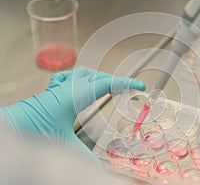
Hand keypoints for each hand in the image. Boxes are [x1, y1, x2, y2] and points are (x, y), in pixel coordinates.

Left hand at [1, 67, 145, 155]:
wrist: (12, 128)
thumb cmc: (33, 132)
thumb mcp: (65, 146)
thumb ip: (87, 158)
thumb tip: (103, 173)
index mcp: (74, 96)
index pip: (106, 83)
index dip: (125, 83)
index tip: (139, 86)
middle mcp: (66, 88)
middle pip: (96, 76)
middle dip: (114, 81)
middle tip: (126, 89)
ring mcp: (57, 89)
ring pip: (82, 74)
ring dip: (98, 78)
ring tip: (108, 86)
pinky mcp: (51, 93)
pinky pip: (69, 79)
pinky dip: (81, 80)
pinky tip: (81, 88)